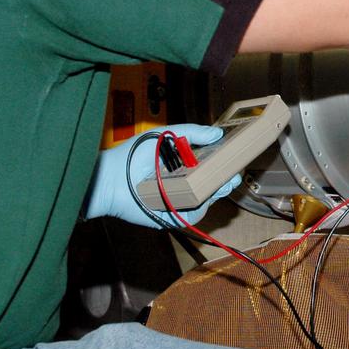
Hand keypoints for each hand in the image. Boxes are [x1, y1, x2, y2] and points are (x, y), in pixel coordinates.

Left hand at [83, 123, 237, 227]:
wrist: (112, 178)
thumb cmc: (134, 154)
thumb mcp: (166, 135)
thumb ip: (192, 132)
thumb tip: (217, 133)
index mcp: (184, 165)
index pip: (211, 164)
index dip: (224, 162)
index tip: (236, 156)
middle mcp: (184, 183)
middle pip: (213, 184)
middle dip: (227, 179)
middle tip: (234, 174)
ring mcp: (179, 201)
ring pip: (207, 199)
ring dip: (218, 192)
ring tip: (225, 182)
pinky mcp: (173, 216)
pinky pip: (194, 214)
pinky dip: (201, 207)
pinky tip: (206, 196)